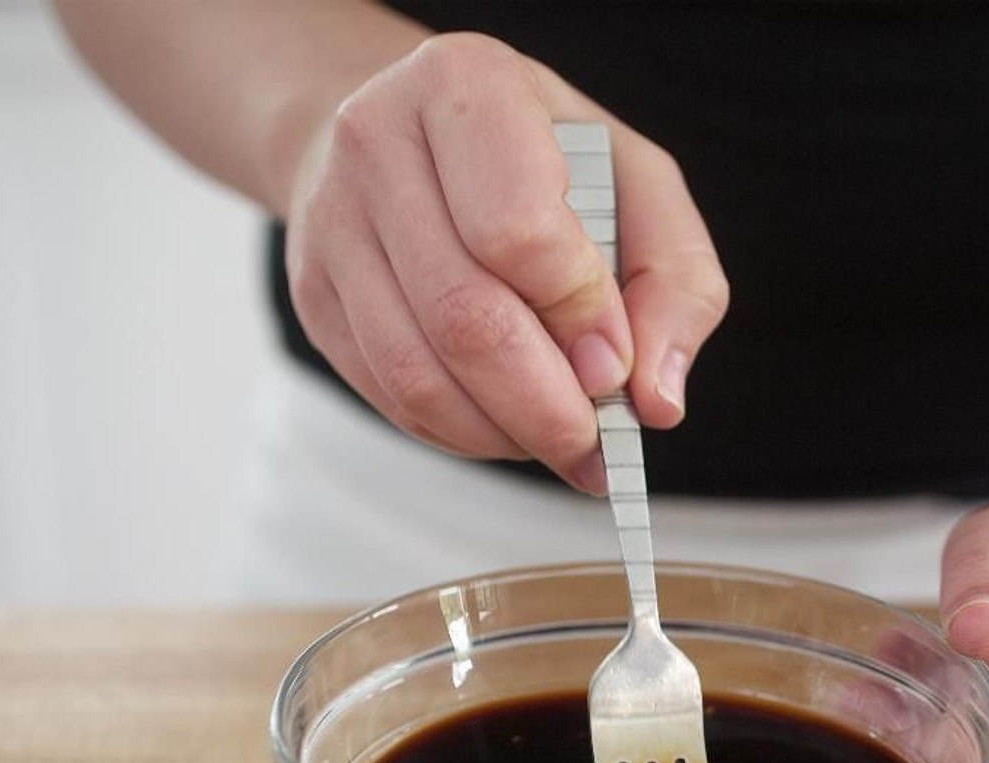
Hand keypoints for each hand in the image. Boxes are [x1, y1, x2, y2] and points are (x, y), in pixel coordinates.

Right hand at [282, 32, 728, 491]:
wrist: (411, 137)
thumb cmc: (543, 160)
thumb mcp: (638, 183)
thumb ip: (675, 283)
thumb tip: (657, 400)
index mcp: (467, 90)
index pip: (518, 232)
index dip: (577, 317)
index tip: (616, 367)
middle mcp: (378, 144)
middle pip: (464, 318)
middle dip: (547, 408)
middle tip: (597, 446)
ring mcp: (332, 224)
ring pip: (417, 376)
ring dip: (505, 435)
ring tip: (560, 442)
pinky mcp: (313, 295)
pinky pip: (390, 397)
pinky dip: (462, 434)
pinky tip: (507, 425)